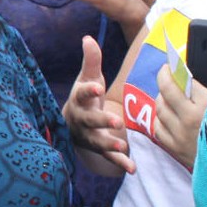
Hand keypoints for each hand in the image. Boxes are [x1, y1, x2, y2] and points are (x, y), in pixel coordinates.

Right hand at [62, 36, 134, 175]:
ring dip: (109, 145)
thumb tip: (87, 38)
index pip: (82, 94)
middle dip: (101, 121)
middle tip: (116, 120)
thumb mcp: (88, 77)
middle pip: (89, 121)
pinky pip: (108, 158)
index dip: (88, 91)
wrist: (74, 123)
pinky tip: (132, 168)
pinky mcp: (98, 149)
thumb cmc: (85, 95)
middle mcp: (81, 119)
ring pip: (97, 141)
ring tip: (122, 146)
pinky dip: (119, 163)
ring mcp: (88, 136)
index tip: (97, 87)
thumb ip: (91, 59)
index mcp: (79, 100)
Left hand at [153, 63, 206, 168]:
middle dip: (164, 82)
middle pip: (165, 94)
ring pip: (160, 110)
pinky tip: (169, 117)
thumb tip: (186, 75)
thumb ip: (205, 90)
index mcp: (205, 106)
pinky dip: (161, 119)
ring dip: (162, 100)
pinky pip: (158, 128)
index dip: (170, 70)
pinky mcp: (175, 149)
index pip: (178, 82)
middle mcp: (189, 120)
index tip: (168, 65)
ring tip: (170, 97)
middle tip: (168, 77)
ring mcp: (180, 136)